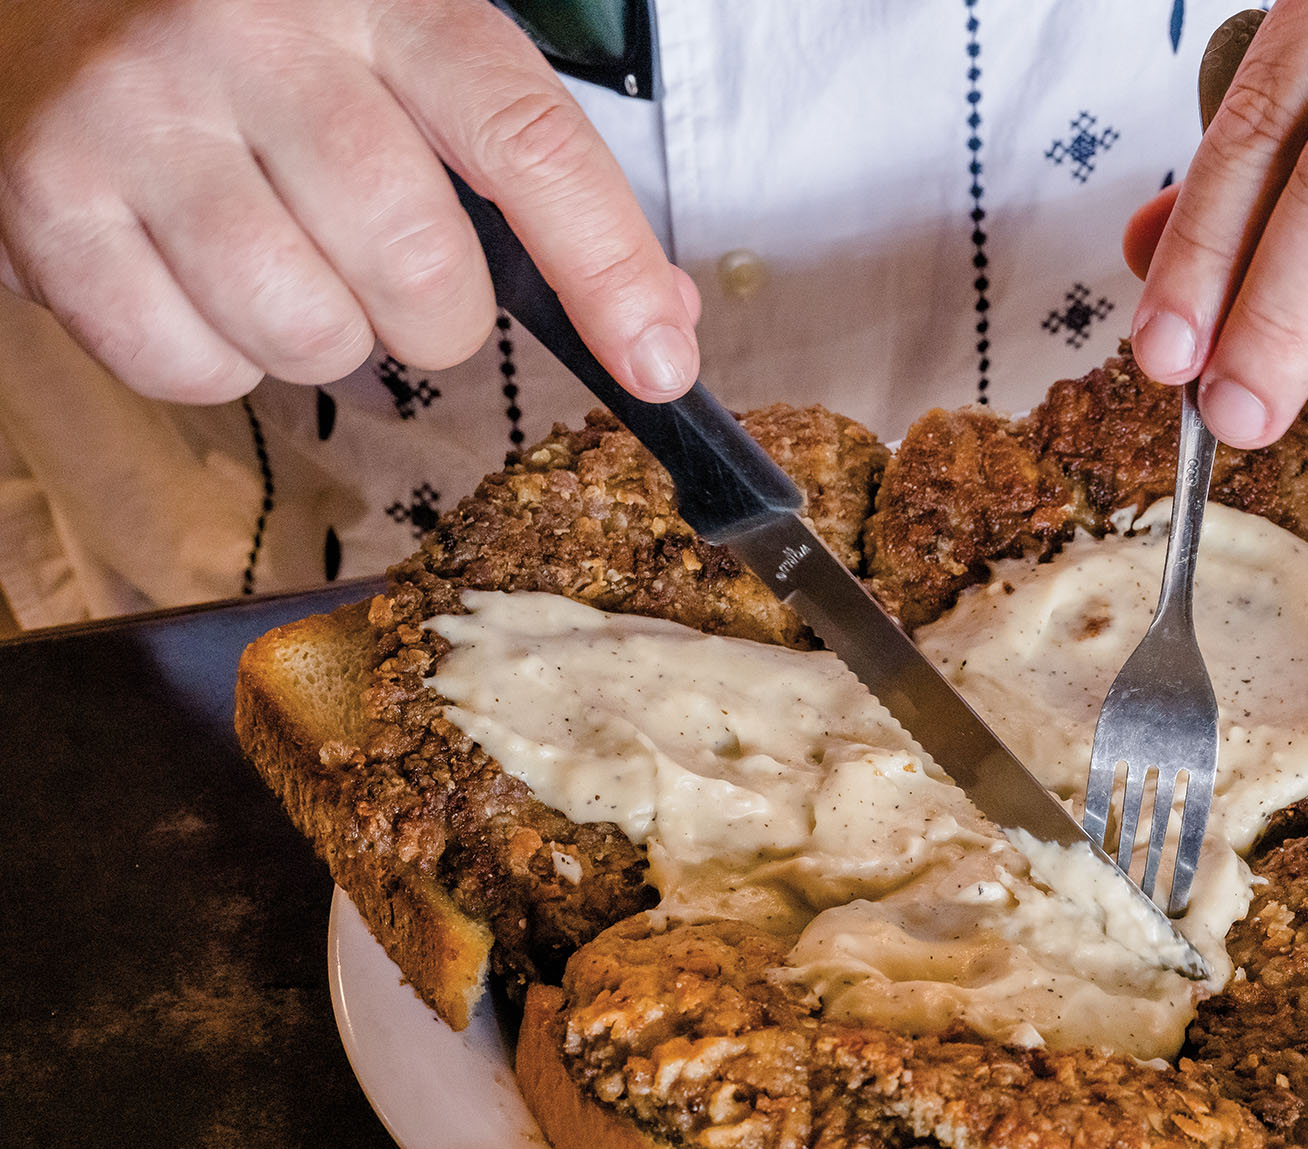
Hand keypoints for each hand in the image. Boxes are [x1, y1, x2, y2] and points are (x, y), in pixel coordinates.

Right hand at [0, 0, 698, 404]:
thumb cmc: (260, 46)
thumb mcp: (407, 61)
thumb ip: (531, 177)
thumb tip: (655, 318)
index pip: (527, 142)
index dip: (607, 267)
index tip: (658, 362)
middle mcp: (254, 37)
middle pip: (419, 269)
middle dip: (433, 320)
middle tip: (390, 278)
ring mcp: (141, 112)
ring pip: (308, 334)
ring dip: (322, 341)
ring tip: (282, 265)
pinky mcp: (49, 195)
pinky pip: (189, 365)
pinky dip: (213, 360)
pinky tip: (193, 278)